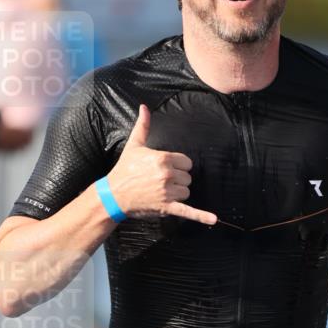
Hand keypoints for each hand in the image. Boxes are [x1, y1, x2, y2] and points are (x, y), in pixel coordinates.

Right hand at [107, 103, 216, 224]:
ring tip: (161, 192)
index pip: (187, 162)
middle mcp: (167, 174)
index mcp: (163, 158)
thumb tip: (144, 107)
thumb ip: (143, 126)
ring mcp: (168, 192)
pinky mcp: (167, 207)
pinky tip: (213, 220)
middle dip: (177, 180)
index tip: (165, 169)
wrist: (114, 194)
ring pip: (187, 192)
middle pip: (188, 177)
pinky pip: (188, 211)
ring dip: (178, 193)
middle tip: (160, 181)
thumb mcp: (134, 145)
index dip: (178, 166)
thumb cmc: (124, 169)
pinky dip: (201, 216)